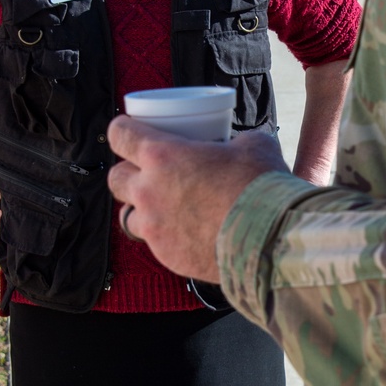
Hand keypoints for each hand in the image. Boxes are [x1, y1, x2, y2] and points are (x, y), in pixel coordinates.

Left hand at [107, 119, 288, 279]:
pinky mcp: (166, 256)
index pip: (120, 135)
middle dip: (127, 172)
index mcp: (162, 156)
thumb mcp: (252, 145)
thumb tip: (239, 145)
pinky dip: (165, 235)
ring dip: (142, 209)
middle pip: (115, 177)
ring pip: (128, 216)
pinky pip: (154, 243)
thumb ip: (234, 142)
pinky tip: (188, 232)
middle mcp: (148, 191)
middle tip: (148, 172)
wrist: (270, 239)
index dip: (123, 130)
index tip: (130, 131)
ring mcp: (154, 227)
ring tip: (166, 207)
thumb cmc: (260, 186)